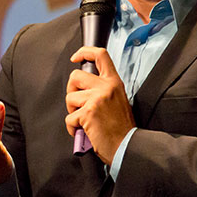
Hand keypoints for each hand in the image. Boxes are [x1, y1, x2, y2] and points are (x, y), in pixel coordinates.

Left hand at [65, 47, 135, 164]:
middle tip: (78, 103)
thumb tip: (84, 87)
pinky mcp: (88, 112)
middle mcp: (106, 87)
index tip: (75, 57)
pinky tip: (83, 131)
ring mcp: (97, 99)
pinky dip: (72, 127)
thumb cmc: (122, 127)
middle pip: (75, 76)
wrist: (127, 145)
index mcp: (114, 82)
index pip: (100, 55)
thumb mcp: (119, 99)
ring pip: (70, 98)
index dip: (84, 52)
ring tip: (84, 120)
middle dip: (71, 90)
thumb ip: (104, 88)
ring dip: (72, 111)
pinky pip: (69, 117)